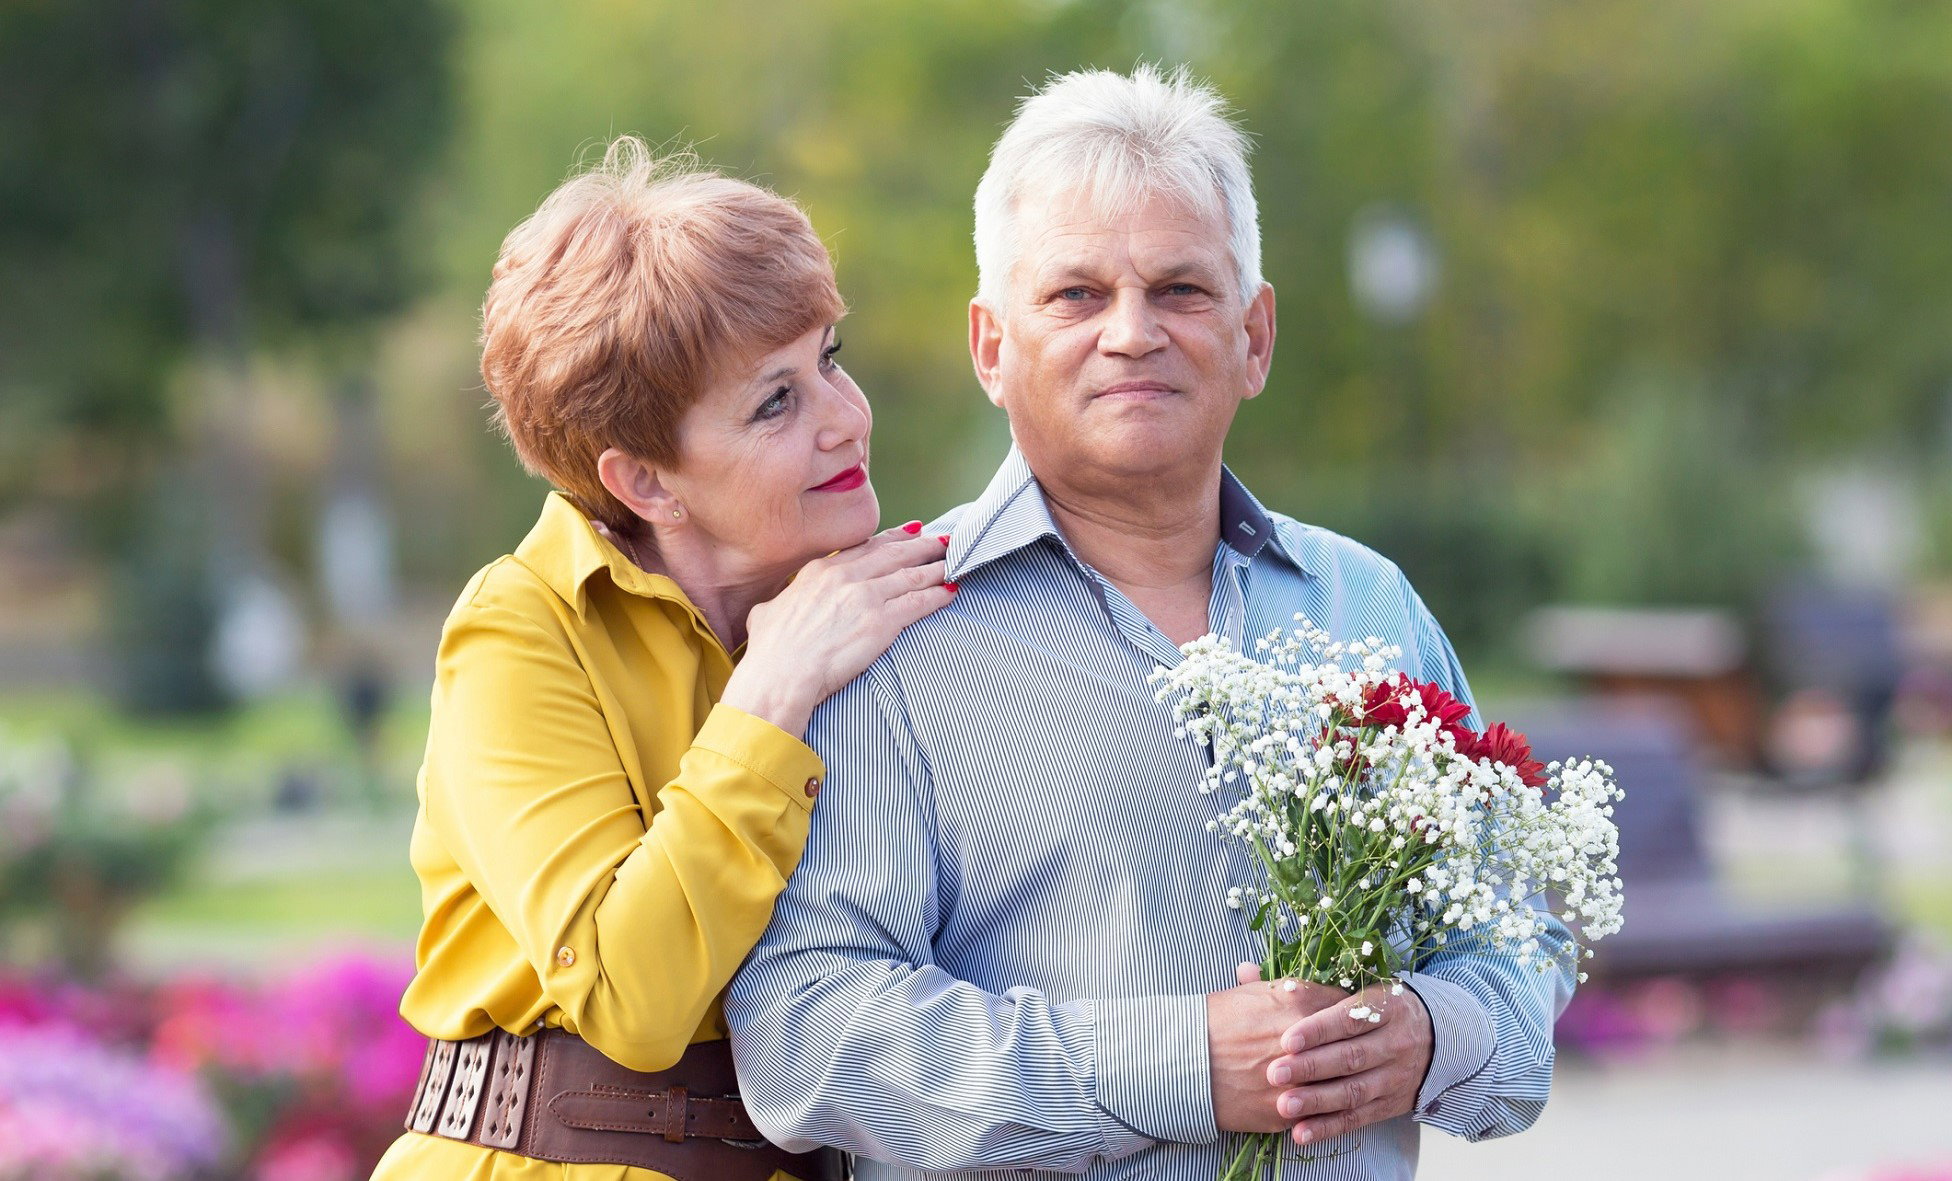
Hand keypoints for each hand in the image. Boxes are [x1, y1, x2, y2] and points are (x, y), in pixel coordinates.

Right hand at [720, 523, 952, 735]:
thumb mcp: (766, 614)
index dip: (892, 538)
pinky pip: (919, 602)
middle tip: (940, 541)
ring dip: (936, 567)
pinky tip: (952, 591)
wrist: (780, 676)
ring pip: (911, 574)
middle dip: (921, 546)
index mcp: (819, 570)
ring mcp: (865, 597)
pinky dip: (938, 595)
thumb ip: (778, 604)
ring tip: (953, 562)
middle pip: (894, 554)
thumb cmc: (769, 653)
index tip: (909, 532)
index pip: (865, 547)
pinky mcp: (882, 621)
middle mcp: (845, 577)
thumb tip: (771, 610)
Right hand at [1209, 963, 1347, 1132]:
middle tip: (1358, 1047)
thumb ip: (1283, 988)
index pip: (1348, 1007)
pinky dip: (1325, 1106)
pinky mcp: (1287, 1111)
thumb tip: (1301, 984)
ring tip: (1345, 1076)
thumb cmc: (1213, 1021)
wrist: (1181, 1062)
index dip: (1351, 1014)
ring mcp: (1299, 1080)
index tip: (1352, 1019)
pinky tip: (1323, 1099)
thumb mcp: (1248, 993)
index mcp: (1298, 1004)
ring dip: (1346, 1080)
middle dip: (1357, 1047)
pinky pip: (1320, 1112)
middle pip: (1351, 1046)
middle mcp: (1305, 1042)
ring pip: (1341, 1083)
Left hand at [1266, 981, 1431, 1146]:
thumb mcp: (1355, 988)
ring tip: (1284, 1106)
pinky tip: (1301, 1133)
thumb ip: (1304, 987)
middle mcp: (1393, 1042)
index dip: (1317, 1030)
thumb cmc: (1376, 1008)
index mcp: (1385, 1007)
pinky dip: (1329, 1127)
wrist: (1438, 1038)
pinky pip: (1358, 1118)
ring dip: (1317, 1101)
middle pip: (1350, 1056)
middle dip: (1311, 1067)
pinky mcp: (1390, 1105)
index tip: (1286, 1039)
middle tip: (1274, 1073)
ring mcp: (1393, 1076)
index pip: (1348, 1019)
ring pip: (1354, 1091)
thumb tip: (1245, 971)